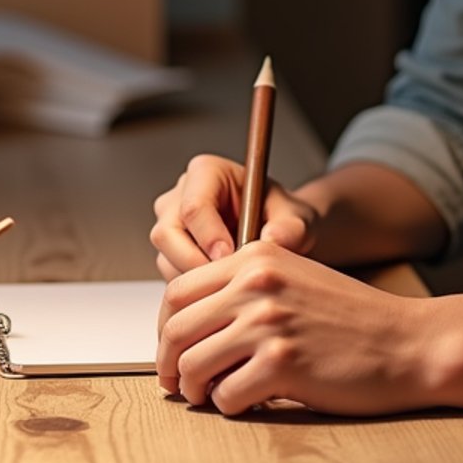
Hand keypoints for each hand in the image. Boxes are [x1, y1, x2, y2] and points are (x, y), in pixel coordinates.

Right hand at [150, 154, 318, 279]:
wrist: (279, 236)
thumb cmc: (283, 219)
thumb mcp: (297, 219)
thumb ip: (291, 228)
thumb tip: (274, 239)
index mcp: (207, 172)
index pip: (194, 206)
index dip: (209, 237)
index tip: (230, 258)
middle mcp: (180, 195)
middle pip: (167, 233)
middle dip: (196, 263)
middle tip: (227, 282)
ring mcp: (171, 224)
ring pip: (166, 258)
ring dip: (196, 280)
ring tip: (231, 285)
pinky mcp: (170, 253)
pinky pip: (171, 277)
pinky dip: (194, 290)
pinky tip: (223, 290)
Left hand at [156, 240, 435, 415]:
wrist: (408, 342)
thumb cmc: (354, 319)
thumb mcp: (294, 279)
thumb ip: (245, 290)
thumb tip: (191, 327)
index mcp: (256, 256)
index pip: (179, 289)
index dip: (166, 328)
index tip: (170, 351)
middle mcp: (257, 282)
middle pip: (177, 327)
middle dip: (170, 363)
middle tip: (177, 385)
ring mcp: (268, 322)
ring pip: (193, 364)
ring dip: (197, 390)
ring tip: (212, 396)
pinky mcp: (282, 364)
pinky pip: (226, 396)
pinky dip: (231, 407)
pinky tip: (250, 403)